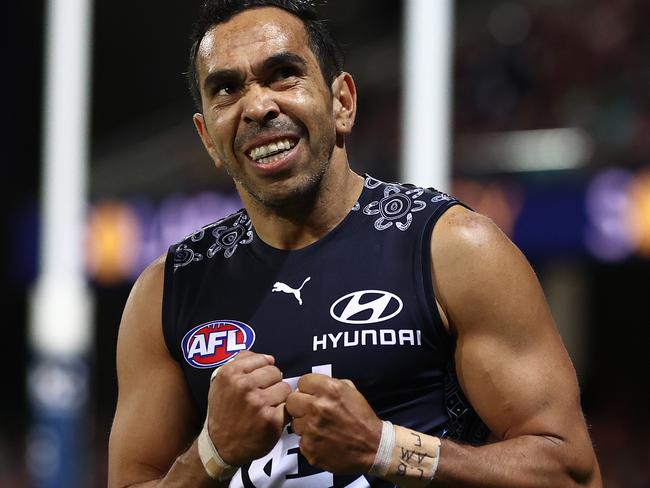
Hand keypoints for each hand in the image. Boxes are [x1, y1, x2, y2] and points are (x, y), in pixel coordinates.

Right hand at [207, 351, 291, 466]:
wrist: (220, 446)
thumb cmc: (224, 411)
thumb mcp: (221, 382)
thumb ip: (241, 362)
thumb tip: (268, 357)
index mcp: (230, 373)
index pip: (264, 359)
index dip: (263, 371)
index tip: (256, 382)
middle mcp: (243, 386)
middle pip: (276, 372)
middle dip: (271, 383)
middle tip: (260, 396)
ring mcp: (258, 403)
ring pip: (285, 388)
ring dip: (279, 398)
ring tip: (265, 407)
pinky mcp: (271, 419)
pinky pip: (288, 406)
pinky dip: (283, 412)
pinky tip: (270, 417)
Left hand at [285, 374, 381, 473]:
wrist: (373, 447)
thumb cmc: (362, 418)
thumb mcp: (350, 391)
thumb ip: (329, 384)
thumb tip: (310, 386)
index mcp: (329, 390)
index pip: (302, 381)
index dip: (307, 388)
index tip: (311, 394)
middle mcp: (318, 407)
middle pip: (292, 400)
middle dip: (300, 405)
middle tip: (310, 411)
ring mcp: (312, 429)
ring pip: (294, 422)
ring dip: (304, 425)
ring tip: (320, 428)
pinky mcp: (309, 448)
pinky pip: (301, 441)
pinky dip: (310, 441)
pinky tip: (323, 441)